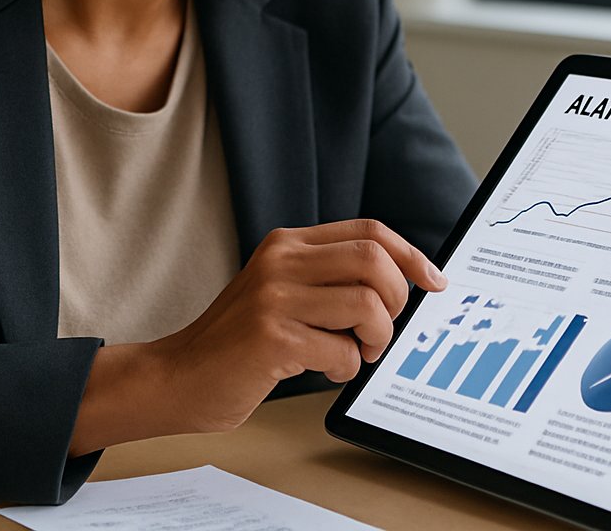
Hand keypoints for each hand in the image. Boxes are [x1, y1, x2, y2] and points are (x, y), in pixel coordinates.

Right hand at [149, 219, 447, 434]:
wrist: (176, 377)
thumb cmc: (237, 344)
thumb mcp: (281, 292)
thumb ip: (328, 280)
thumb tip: (400, 287)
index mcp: (288, 243)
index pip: (370, 231)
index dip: (411, 256)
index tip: (434, 282)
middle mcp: (281, 260)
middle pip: (375, 261)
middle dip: (396, 301)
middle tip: (380, 331)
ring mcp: (274, 296)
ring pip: (367, 304)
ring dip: (374, 340)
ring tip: (353, 353)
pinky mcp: (271, 336)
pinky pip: (341, 350)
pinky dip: (345, 368)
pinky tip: (322, 369)